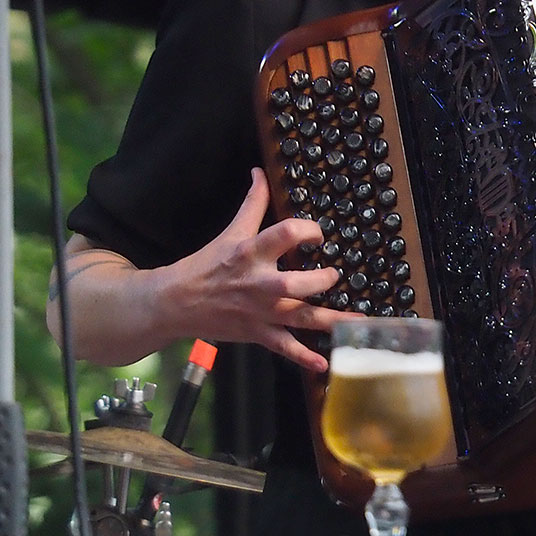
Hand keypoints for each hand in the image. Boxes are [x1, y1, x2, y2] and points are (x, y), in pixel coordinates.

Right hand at [159, 169, 347, 371]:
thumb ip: (253, 202)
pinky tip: (324, 363)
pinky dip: (303, 358)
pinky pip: (284, 348)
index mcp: (251, 253)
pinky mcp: (258, 333)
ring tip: (358, 320)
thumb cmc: (207, 264)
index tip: (318, 235)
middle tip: (334, 275)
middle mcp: (258, 283)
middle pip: (296, 284)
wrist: (177, 302)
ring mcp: (259, 312)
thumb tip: (260, 172)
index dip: (307, 231)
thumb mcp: (231, 230)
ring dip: (330, 320)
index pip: (285, 235)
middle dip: (320, 280)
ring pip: (299, 317)